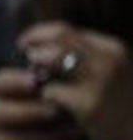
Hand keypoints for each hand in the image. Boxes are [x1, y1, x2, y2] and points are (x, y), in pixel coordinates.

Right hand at [0, 64, 82, 139]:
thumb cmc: (73, 120)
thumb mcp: (70, 98)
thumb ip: (60, 82)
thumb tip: (53, 65)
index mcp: (9, 93)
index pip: (1, 82)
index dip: (15, 82)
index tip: (35, 83)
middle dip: (29, 113)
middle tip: (56, 112)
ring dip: (43, 139)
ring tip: (72, 136)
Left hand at [17, 22, 132, 139]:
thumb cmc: (116, 108)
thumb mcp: (106, 75)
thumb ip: (79, 58)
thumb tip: (35, 51)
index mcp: (112, 50)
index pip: (63, 30)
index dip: (36, 35)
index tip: (24, 45)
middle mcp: (109, 61)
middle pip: (54, 43)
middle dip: (34, 54)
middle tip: (27, 67)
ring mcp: (100, 82)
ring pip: (48, 63)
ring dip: (37, 75)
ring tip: (42, 89)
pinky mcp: (89, 105)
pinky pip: (50, 92)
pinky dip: (45, 98)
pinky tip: (52, 109)